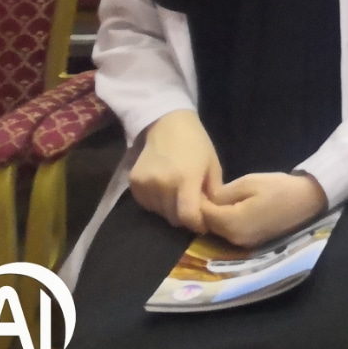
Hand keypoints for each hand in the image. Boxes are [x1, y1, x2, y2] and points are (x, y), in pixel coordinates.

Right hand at [129, 109, 221, 232]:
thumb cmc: (196, 143)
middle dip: (185, 217)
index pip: (188, 216)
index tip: (203, 223)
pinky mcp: (133, 183)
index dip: (197, 224)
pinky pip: (147, 204)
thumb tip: (214, 215)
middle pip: (173, 218)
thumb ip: (213, 192)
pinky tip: (164, 190)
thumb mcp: (212, 165)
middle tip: (192, 207)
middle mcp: (163, 184)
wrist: (167, 123)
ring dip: (170, 210)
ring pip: (159, 213)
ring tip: (178, 196)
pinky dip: (157, 203)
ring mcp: (145, 184)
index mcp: (186, 178)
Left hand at [200, 172, 327, 248]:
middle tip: (208, 192)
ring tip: (220, 199)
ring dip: (216, 218)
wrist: (308, 199)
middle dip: (205, 212)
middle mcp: (235, 239)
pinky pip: (231, 233)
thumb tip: (206, 200)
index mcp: (233, 223)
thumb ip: (223, 193)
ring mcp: (244, 244)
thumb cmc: (279, 187)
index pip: (203, 216)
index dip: (198, 201)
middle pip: (209, 226)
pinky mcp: (252, 243)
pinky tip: (234, 209)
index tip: (199, 188)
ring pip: (219, 231)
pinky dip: (227, 223)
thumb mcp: (248, 182)